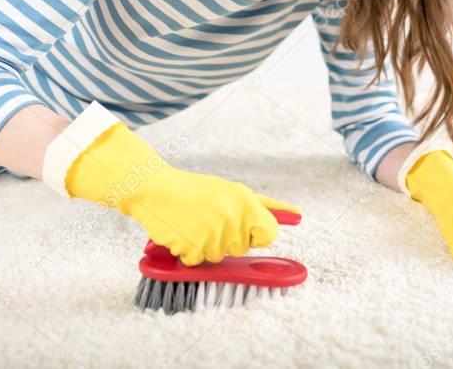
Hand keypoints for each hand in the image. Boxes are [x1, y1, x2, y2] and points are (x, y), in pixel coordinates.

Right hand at [64, 122, 300, 265]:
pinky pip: (198, 262)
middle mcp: (232, 219)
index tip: (247, 231)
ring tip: (194, 223)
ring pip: (219, 257)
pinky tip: (183, 232)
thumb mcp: (233, 191)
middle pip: (242, 249)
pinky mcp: (192, 249)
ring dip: (207, 246)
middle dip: (229, 239)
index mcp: (245, 202)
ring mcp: (212, 236)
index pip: (270, 234)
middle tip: (211, 220)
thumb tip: (297, 214)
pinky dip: (189, 252)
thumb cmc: (196, 191)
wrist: (155, 189)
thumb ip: (265, 205)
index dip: (258, 235)